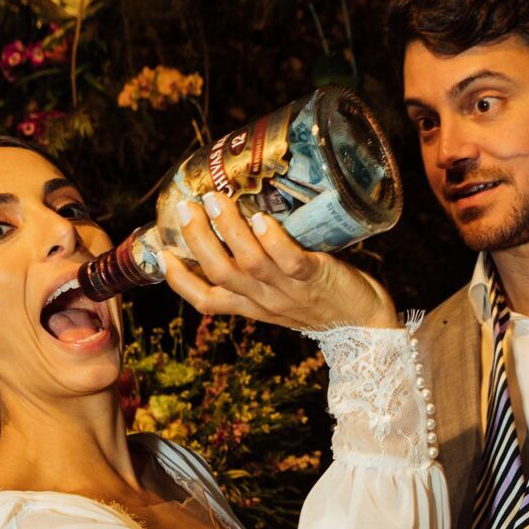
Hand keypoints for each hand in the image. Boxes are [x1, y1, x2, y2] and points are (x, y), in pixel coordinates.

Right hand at [164, 192, 397, 331]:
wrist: (368, 327)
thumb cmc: (324, 303)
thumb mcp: (283, 295)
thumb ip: (260, 270)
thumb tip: (241, 225)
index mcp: (252, 306)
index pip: (205, 301)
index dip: (178, 281)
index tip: (160, 253)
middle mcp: (265, 301)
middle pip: (219, 274)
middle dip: (197, 241)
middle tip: (186, 207)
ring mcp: (289, 291)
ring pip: (249, 264)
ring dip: (229, 231)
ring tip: (217, 200)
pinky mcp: (316, 278)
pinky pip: (289, 261)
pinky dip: (273, 241)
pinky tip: (261, 219)